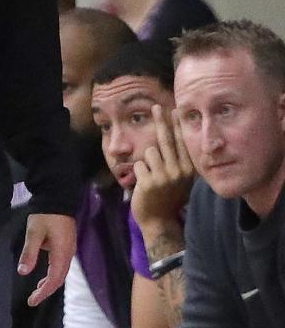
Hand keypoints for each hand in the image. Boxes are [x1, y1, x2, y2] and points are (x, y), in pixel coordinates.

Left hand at [18, 212, 75, 306]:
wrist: (58, 197)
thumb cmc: (46, 214)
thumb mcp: (34, 232)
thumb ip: (29, 252)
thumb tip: (22, 272)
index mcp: (61, 253)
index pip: (53, 279)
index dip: (43, 292)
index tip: (32, 301)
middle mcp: (68, 254)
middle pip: (59, 279)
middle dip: (46, 291)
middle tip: (33, 299)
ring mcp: (69, 249)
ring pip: (61, 272)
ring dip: (50, 283)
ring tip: (37, 290)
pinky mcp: (67, 244)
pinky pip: (61, 265)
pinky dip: (53, 273)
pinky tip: (45, 274)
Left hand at [130, 106, 194, 231]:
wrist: (159, 221)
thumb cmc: (168, 195)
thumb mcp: (180, 178)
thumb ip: (177, 160)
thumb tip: (172, 134)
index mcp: (189, 170)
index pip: (182, 142)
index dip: (177, 125)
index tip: (176, 109)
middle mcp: (179, 171)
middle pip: (166, 139)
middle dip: (161, 121)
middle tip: (155, 106)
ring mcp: (164, 177)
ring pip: (149, 152)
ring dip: (146, 161)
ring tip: (151, 176)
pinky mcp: (149, 182)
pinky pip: (138, 164)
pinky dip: (138, 172)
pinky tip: (144, 185)